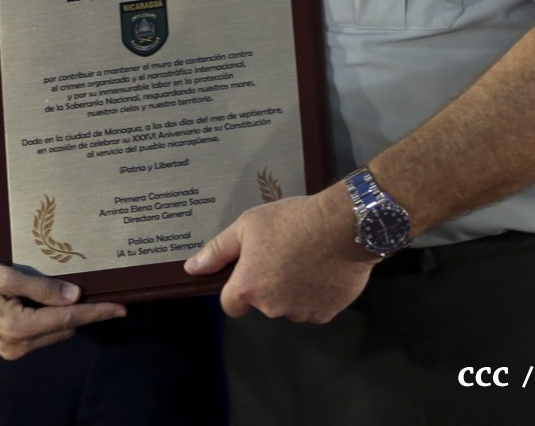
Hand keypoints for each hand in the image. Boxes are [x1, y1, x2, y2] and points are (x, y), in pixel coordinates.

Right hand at [0, 259, 125, 358]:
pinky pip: (38, 334)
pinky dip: (49, 319)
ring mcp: (11, 350)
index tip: (122, 308)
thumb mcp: (5, 276)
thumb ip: (41, 287)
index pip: (68, 320)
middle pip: (64, 328)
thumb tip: (75, 296)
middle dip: (82, 312)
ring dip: (64, 315)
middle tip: (97, 288)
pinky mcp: (5, 347)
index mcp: (18, 328)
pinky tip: (51, 300)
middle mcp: (18, 346)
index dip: (97, 313)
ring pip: (52, 332)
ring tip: (72, 291)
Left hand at [184, 185, 379, 323]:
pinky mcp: (327, 314)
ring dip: (293, 289)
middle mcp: (272, 308)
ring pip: (289, 305)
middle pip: (263, 302)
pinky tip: (323, 267)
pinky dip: (316, 292)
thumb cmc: (291, 220)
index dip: (238, 287)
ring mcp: (301, 314)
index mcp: (249, 287)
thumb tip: (192, 268)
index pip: (231, 304)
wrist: (342, 225)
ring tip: (306, 256)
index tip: (251, 268)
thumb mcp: (248, 225)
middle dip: (269, 282)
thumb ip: (218, 250)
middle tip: (283, 252)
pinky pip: (314, 306)